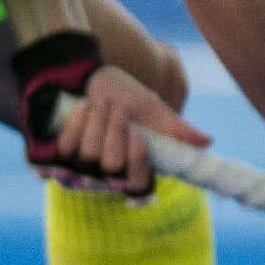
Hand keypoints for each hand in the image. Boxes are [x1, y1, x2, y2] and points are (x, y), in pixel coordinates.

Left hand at [13, 29, 205, 195]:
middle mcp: (106, 176)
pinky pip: (67, 146)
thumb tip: (207, 142)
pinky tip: (84, 106)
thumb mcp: (150, 109)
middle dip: (115, 129)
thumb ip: (174, 129)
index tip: (137, 133)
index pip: (138, 187)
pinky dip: (78, 121)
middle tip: (118, 109)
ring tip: (102, 104)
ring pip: (88, 156)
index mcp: (134, 168)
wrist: (84, 77)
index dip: (137, 163)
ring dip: (97, 121)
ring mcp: (79, 169)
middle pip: (111, 167)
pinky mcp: (57, 157)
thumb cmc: (122, 95)